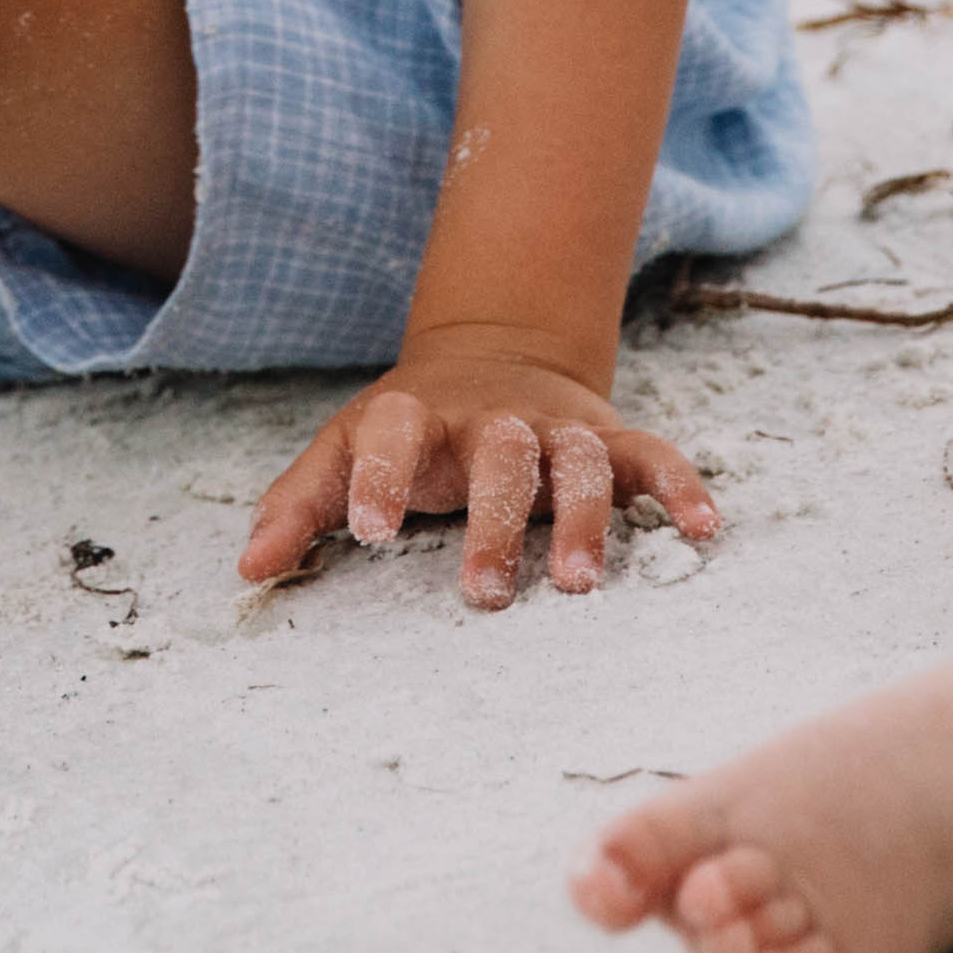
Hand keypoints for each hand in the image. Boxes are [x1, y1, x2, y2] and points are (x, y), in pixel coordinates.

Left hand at [237, 328, 715, 609]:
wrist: (492, 359)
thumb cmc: (407, 435)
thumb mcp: (342, 454)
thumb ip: (299, 509)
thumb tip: (249, 572)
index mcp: (414, 417)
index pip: (392, 432)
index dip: (380, 475)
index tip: (370, 532)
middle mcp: (490, 418)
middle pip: (497, 453)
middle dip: (493, 521)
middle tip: (486, 593)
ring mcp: (555, 427)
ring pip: (577, 458)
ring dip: (582, 517)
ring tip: (579, 583)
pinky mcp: (609, 438)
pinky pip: (653, 455)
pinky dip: (680, 486)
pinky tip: (702, 529)